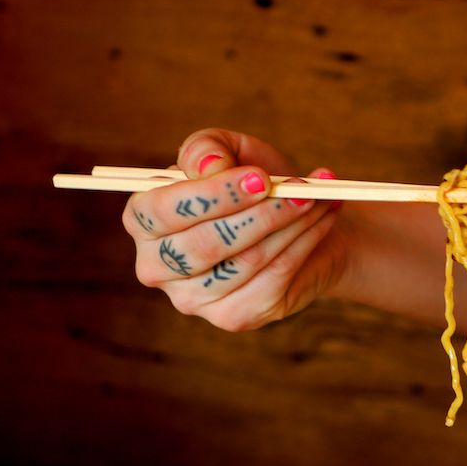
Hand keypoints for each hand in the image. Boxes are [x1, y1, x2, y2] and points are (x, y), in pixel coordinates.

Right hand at [123, 129, 346, 330]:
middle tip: (301, 189)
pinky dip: (305, 243)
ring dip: (291, 224)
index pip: (161, 211)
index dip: (212, 195)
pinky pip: (273, 278)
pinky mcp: (233, 317)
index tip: (260, 178)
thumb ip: (208, 148)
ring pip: (246, 261)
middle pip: (206, 244)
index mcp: (143, 221)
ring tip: (319, 196)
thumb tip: (209, 166)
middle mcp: (156, 267)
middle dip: (261, 213)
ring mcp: (193, 299)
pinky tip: (323, 218)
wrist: (299, 223)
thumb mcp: (231, 151)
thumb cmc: (254, 184)